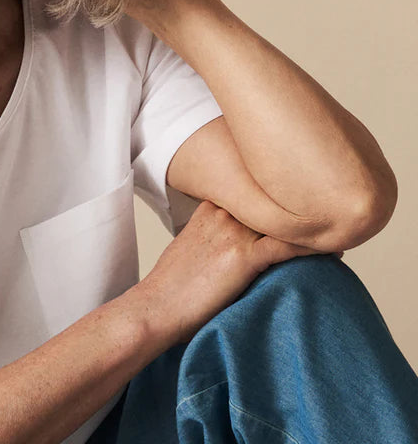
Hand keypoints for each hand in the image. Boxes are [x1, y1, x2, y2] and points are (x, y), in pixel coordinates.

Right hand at [130, 200, 341, 346]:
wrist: (156, 307)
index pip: (251, 185)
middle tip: (328, 206)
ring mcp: (232, 234)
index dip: (278, 189)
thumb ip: (215, 234)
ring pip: (284, 217)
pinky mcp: (243, 258)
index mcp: (209, 209)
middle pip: (271, 196)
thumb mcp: (190, 246)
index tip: (302, 194)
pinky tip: (334, 250)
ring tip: (337, 227)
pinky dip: (315, 247)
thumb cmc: (171, 285)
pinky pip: (289, 246)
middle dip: (300, 200)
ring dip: (312, 222)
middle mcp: (222, 214)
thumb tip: (236, 242)